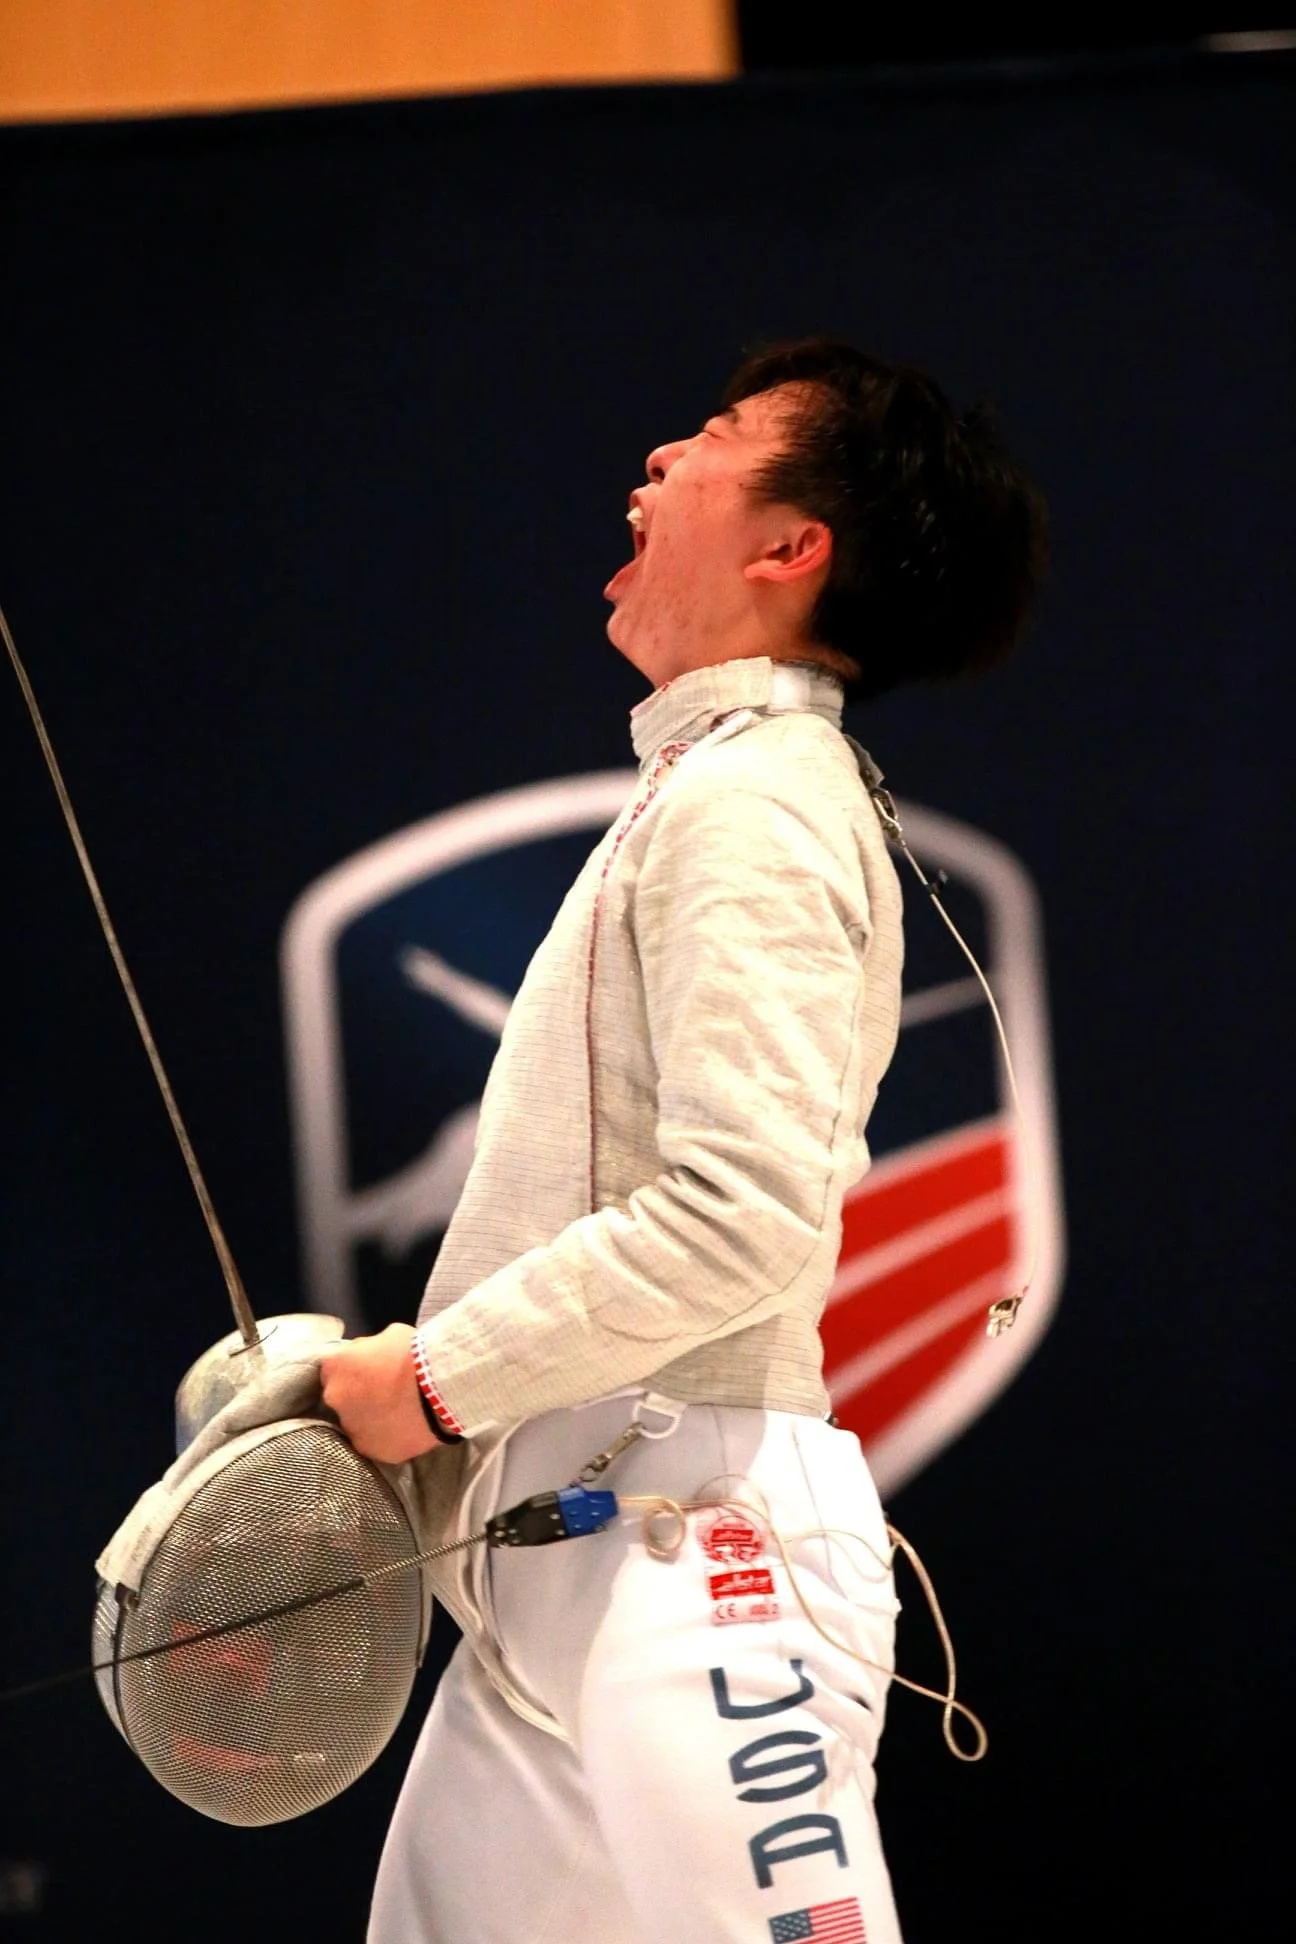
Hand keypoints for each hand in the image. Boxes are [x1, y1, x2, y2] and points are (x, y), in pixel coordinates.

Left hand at [317, 1323, 441, 1463]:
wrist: (438, 1388)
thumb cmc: (414, 1355)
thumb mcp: (387, 1335)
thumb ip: (369, 1348)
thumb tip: (368, 1356)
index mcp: (335, 1365)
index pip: (334, 1367)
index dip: (353, 1368)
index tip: (369, 1370)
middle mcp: (334, 1397)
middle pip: (341, 1396)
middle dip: (357, 1394)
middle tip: (384, 1391)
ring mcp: (351, 1427)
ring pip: (356, 1422)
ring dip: (370, 1417)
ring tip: (397, 1411)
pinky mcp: (370, 1449)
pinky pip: (374, 1442)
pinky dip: (385, 1436)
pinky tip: (403, 1427)